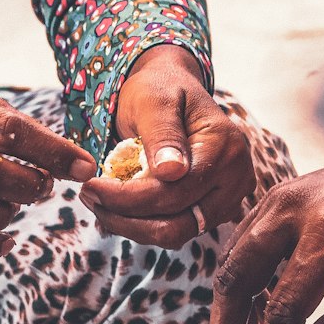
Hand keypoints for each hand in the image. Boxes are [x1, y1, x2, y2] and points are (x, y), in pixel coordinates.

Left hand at [78, 46, 254, 247]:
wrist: (174, 91)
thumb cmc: (161, 90)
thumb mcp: (154, 101)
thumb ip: (162, 134)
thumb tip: (171, 172)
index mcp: (225, 147)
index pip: (173, 191)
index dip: (127, 197)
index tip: (89, 187)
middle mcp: (235, 179)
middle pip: (177, 222)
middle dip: (125, 216)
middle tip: (88, 197)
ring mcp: (229, 200)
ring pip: (176, 234)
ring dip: (132, 227)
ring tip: (100, 203)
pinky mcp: (215, 211)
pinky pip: (177, 230)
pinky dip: (143, 225)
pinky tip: (119, 208)